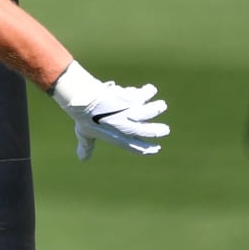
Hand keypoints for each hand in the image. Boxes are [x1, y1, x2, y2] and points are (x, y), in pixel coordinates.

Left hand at [49, 61, 168, 161]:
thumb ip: (87, 147)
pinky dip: (148, 91)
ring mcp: (131, 112)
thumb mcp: (85, 135)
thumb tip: (83, 159)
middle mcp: (128, 127)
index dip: (147, 149)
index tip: (156, 149)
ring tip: (162, 106)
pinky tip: (149, 89)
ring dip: (157, 108)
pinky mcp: (132, 99)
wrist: (83, 101)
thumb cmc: (83, 118)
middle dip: (158, 131)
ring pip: (151, 111)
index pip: (136, 147)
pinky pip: (144, 94)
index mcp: (118, 137)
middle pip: (149, 131)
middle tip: (165, 130)